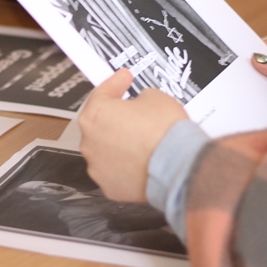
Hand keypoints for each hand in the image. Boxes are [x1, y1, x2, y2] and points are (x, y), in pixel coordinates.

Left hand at [78, 69, 187, 201]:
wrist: (177, 166)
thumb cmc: (164, 131)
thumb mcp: (155, 97)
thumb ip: (140, 97)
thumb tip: (140, 103)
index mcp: (95, 114)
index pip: (102, 93)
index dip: (115, 84)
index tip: (123, 79)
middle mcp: (89, 141)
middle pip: (99, 124)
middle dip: (115, 117)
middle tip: (132, 111)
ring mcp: (97, 166)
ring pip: (105, 150)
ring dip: (118, 144)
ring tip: (140, 141)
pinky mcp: (109, 187)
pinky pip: (115, 171)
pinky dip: (124, 165)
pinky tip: (140, 161)